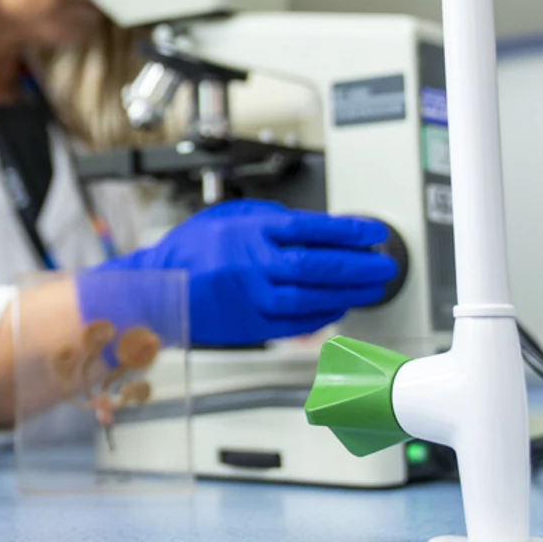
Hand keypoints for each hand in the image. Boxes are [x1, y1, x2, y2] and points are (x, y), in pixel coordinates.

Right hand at [80, 200, 396, 347]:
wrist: (158, 287)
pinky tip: (340, 307)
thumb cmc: (192, 251)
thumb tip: (313, 227)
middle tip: (384, 264)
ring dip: (349, 293)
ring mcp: (252, 297)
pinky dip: (323, 316)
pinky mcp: (251, 325)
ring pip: (312, 297)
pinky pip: (297, 323)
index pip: (310, 228)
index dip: (348, 231)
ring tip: (372, 288)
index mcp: (248, 232)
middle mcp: (252, 264)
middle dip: (358, 265)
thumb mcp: (228, 216)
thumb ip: (270, 218)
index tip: (372, 233)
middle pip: (317, 264)